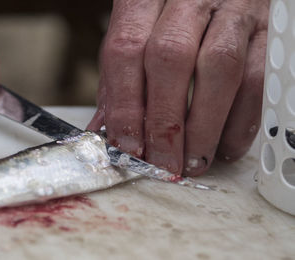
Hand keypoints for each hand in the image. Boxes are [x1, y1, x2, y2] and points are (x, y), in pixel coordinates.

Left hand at [88, 0, 267, 175]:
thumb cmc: (169, 16)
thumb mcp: (135, 34)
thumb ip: (118, 78)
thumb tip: (105, 132)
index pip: (127, 50)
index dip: (125, 105)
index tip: (127, 146)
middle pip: (170, 59)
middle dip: (164, 122)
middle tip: (161, 162)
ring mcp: (232, 10)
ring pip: (219, 68)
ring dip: (204, 127)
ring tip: (192, 162)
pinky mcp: (267, 30)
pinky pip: (258, 77)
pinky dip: (240, 120)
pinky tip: (224, 146)